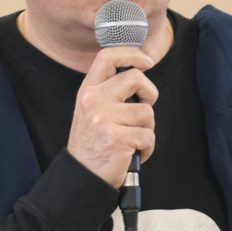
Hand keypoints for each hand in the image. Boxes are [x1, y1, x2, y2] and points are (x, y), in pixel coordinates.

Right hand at [66, 46, 157, 186]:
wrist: (82, 176)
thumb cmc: (94, 143)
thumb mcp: (92, 110)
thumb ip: (110, 91)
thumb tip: (139, 72)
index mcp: (88, 91)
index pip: (108, 57)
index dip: (132, 54)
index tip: (147, 61)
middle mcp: (94, 101)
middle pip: (137, 78)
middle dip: (150, 94)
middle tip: (144, 108)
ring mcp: (104, 119)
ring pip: (147, 112)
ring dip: (146, 128)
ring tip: (131, 139)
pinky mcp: (117, 138)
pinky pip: (148, 136)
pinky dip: (146, 148)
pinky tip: (132, 153)